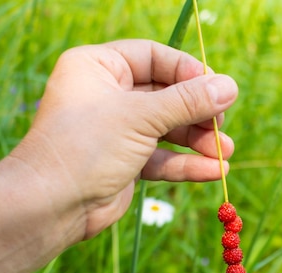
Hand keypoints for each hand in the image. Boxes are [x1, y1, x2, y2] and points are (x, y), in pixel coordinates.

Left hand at [10, 39, 238, 238]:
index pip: (154, 57)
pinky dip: (186, 164)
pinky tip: (215, 171)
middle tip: (221, 125)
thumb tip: (230, 86)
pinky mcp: (124, 162)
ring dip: (197, 141)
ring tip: (225, 152)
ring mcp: (116, 130)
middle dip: (197, 113)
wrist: (50, 206)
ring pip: (167, 129)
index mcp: (99, 67)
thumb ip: (187, 101)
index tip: (216, 89)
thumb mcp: (141, 117)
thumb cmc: (86, 146)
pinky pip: (161, 157)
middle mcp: (107, 94)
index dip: (187, 72)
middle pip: (165, 95)